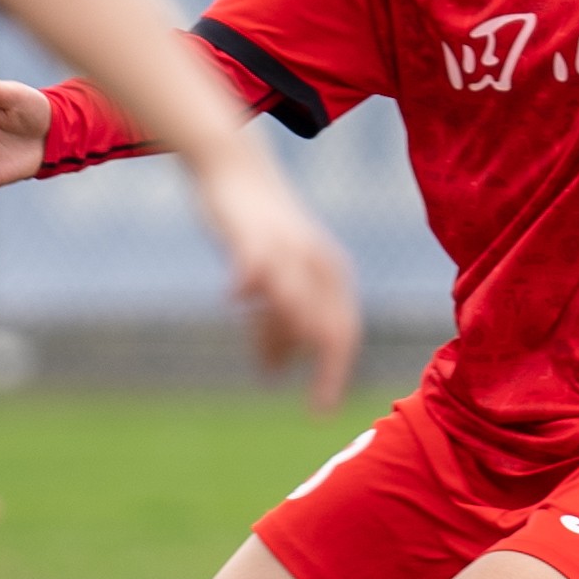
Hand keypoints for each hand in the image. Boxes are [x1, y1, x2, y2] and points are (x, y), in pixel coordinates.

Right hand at [190, 142, 361, 409]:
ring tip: (270, 370)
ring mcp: (285, 248)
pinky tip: (236, 298)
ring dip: (284, 337)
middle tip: (318, 408)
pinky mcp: (251, 234)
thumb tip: (277, 370)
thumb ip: (278, 321)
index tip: (322, 411)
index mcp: (331, 274)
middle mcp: (316, 263)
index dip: (335, 373)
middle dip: (327, 370)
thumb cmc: (258, 229)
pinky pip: (255, 262)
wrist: (234, 167)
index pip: (344, 331)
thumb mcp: (275, 278)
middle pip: (329, 325)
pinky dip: (248, 283)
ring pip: (294, 301)